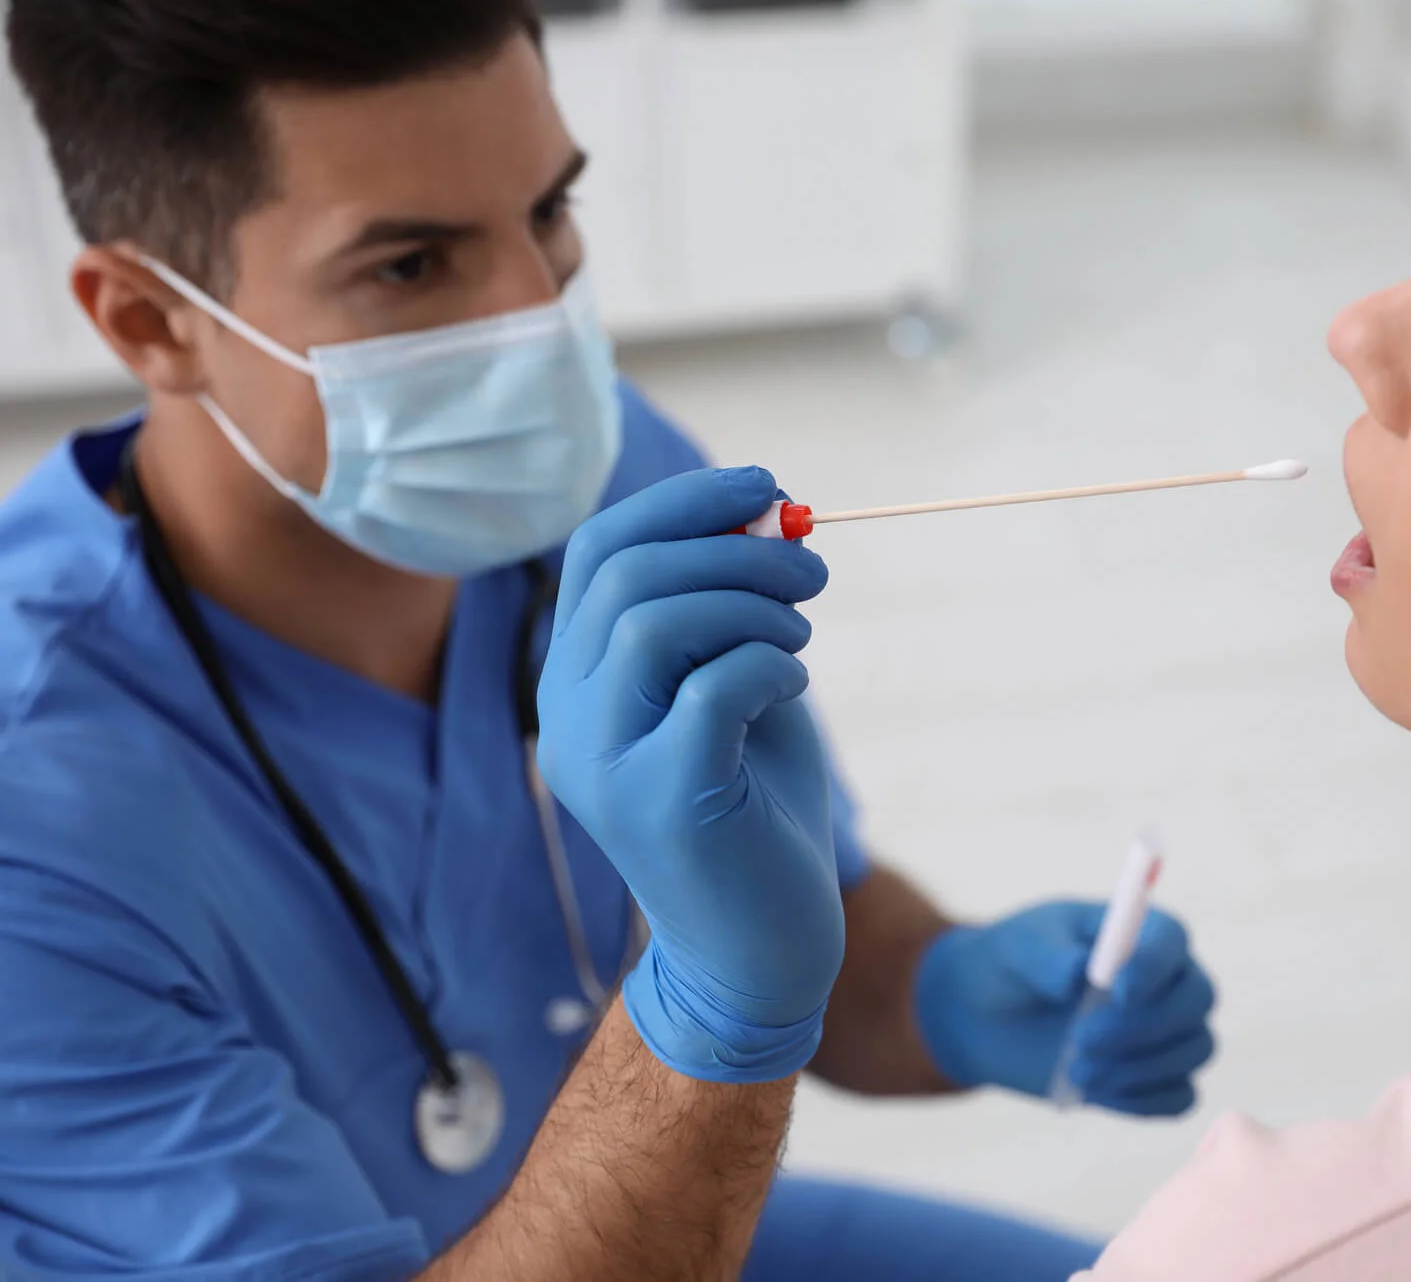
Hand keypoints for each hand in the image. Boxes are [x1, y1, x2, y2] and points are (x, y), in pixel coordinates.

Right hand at [537, 466, 843, 1083]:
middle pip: (628, 575)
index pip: (600, 550)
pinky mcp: (662, 802)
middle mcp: (568, 718)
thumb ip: (733, 610)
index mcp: (574, 680)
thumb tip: (766, 513)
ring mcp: (604, 763)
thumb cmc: (754, 807)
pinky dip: (770, 667)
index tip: (766, 489)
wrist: (759, 949)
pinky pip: (712, 688)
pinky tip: (794, 691)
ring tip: (803, 638)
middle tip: (815, 572)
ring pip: (656, 622)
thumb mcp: (737, 687)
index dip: (683, 502)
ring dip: (755, 607)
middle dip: (736, 551)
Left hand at [914, 901, 1216, 1115]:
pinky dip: (1144, 1101)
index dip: (1154, 966)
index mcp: (1139, 931)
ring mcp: (1168, 1030)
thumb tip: (1078, 974)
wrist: (992, 1017)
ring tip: (1076, 1070)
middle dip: (1145, 1025)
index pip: (1171, 939)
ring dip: (1139, 1067)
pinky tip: (1098, 1094)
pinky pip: (1180, 1096)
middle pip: (1197, 999)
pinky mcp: (1156, 1077)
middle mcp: (1166, 978)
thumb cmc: (1013, 966)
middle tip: (1084, 1039)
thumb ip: (1047, 957)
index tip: (1118, 991)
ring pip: (1193, 1050)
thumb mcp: (1017, 949)